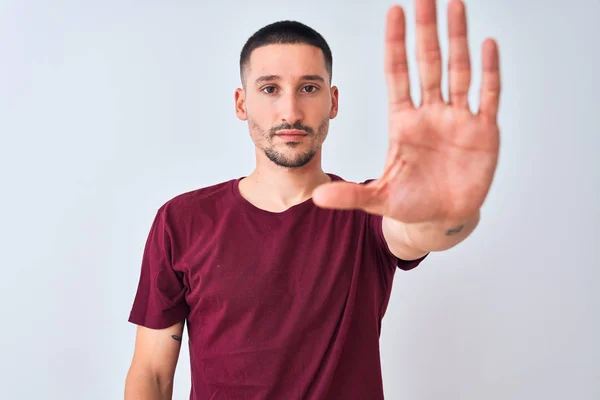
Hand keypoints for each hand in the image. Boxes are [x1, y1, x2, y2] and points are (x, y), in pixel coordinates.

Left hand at [313, 0, 500, 223]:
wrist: (441, 218)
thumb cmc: (410, 203)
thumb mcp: (377, 199)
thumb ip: (349, 196)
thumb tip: (315, 198)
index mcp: (403, 122)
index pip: (397, 74)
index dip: (396, 44)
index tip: (395, 12)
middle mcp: (430, 113)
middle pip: (428, 63)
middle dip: (426, 31)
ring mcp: (458, 120)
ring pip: (458, 71)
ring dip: (458, 40)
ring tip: (455, 6)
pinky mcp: (484, 133)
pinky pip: (487, 96)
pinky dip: (489, 72)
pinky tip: (487, 45)